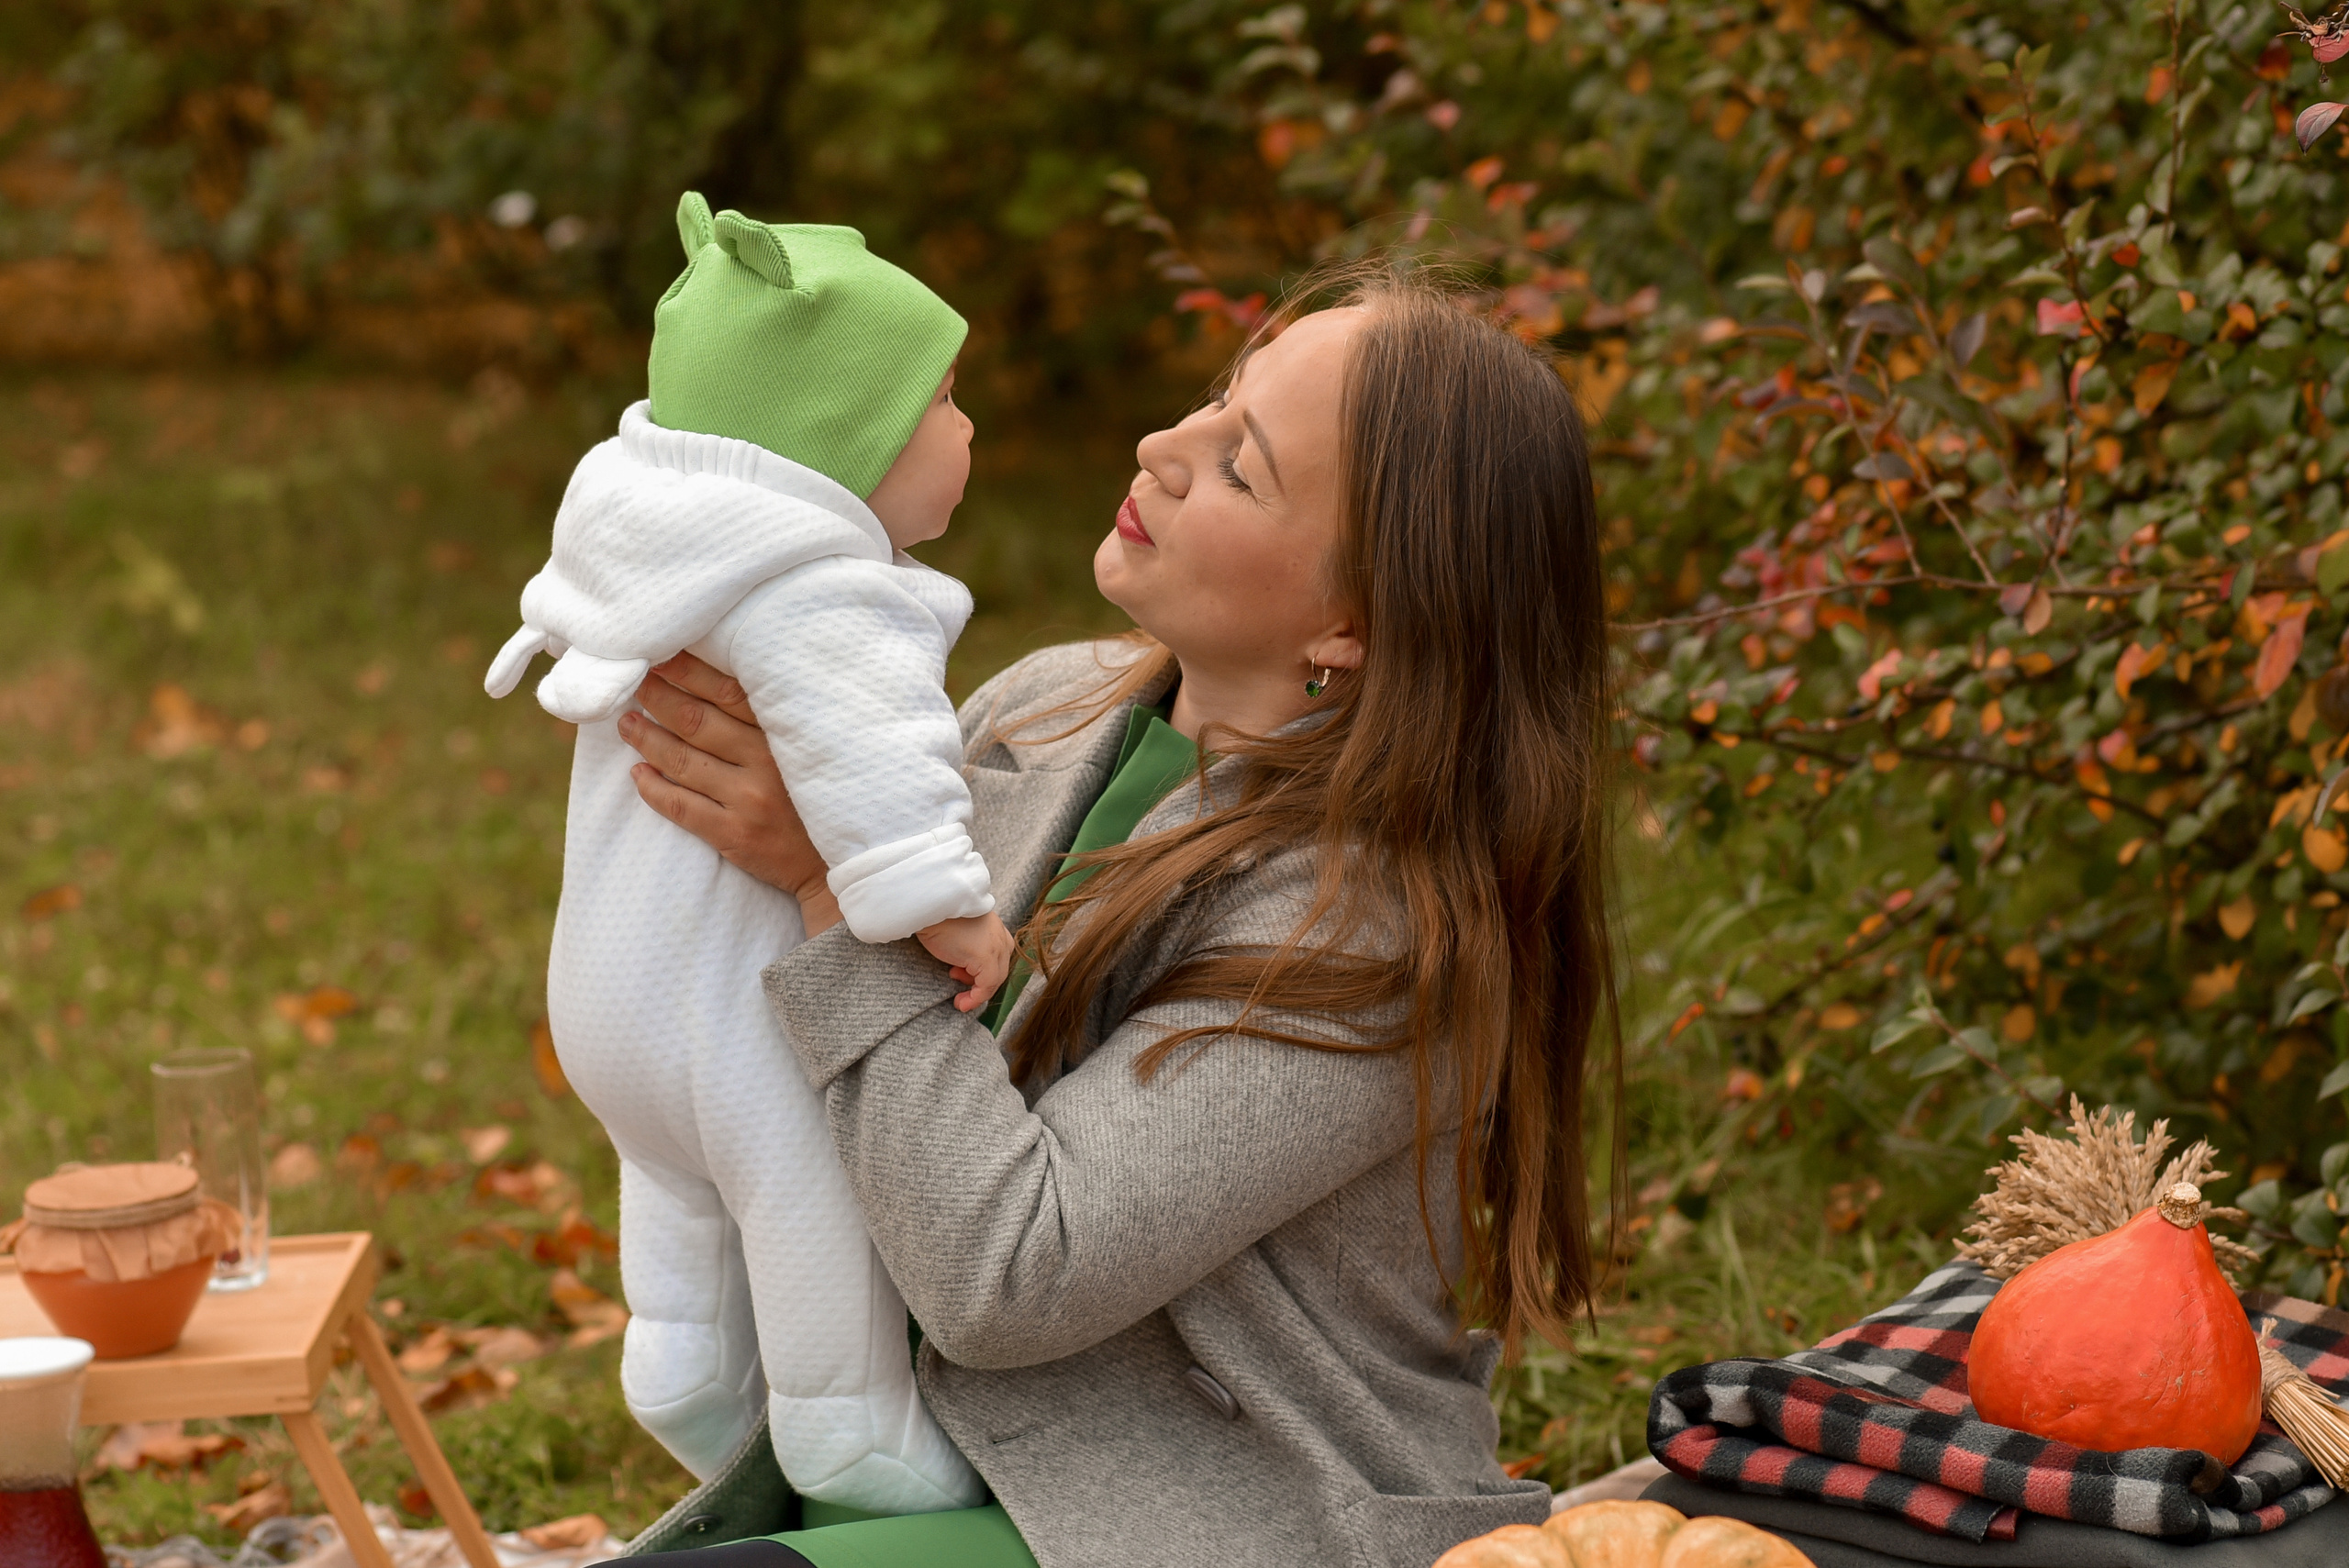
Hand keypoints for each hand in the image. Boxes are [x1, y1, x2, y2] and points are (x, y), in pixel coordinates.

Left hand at [620, 653, 841, 934]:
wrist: (838, 862)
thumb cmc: (817, 797)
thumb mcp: (805, 750)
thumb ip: (771, 721)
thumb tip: (716, 685)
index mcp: (784, 734)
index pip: (727, 692)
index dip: (688, 672)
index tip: (659, 658)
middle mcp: (765, 763)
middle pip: (696, 721)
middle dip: (658, 699)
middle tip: (634, 685)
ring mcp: (748, 800)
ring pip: (682, 761)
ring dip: (646, 739)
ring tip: (627, 724)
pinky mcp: (734, 834)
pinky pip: (681, 806)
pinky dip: (653, 788)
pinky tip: (638, 774)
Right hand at [918, 911, 1016, 1012]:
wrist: (928, 906)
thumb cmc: (935, 917)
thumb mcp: (957, 930)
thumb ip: (968, 945)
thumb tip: (962, 966)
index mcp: (994, 926)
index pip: (998, 955)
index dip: (981, 970)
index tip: (961, 975)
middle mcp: (1000, 935)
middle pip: (999, 968)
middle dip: (980, 982)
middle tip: (958, 983)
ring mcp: (996, 946)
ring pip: (995, 979)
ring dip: (978, 993)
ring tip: (960, 998)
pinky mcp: (986, 957)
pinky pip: (987, 985)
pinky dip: (976, 998)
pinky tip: (961, 1003)